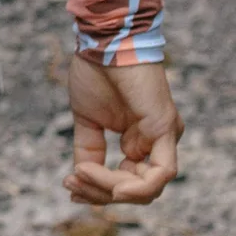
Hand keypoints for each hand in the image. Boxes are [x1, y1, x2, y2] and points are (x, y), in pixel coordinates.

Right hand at [64, 57, 181, 205]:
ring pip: (147, 188)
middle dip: (101, 193)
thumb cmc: (97, 72)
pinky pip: (161, 174)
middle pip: (137, 191)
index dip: (99, 191)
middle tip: (72, 183)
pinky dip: (135, 186)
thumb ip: (89, 149)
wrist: (104, 43)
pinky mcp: (166, 130)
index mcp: (140, 141)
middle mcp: (156, 144)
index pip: (127, 182)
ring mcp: (164, 138)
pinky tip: (109, 182)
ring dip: (110, 189)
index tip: (69, 185)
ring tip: (82, 174)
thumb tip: (80, 176)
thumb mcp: (87, 119)